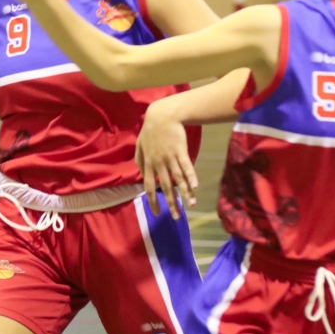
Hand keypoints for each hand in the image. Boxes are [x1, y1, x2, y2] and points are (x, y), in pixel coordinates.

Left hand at [136, 100, 197, 218]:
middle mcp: (159, 164)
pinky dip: (191, 177)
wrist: (162, 115)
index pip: (150, 187)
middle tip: (176, 217)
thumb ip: (139, 160)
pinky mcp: (180, 151)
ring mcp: (170, 158)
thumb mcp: (140, 145)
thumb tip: (140, 174)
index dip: (153, 201)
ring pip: (177, 179)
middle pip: (165, 188)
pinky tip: (195, 187)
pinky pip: (186, 167)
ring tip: (191, 205)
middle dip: (171, 204)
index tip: (158, 212)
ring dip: (185, 193)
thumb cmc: (151, 130)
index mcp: (148, 164)